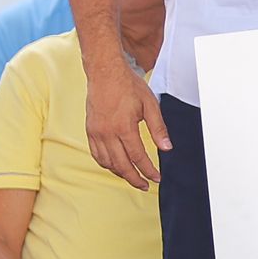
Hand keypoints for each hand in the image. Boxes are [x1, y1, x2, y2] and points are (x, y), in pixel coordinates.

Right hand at [85, 58, 167, 190]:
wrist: (105, 73)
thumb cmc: (128, 86)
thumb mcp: (150, 105)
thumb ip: (159, 128)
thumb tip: (167, 148)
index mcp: (124, 127)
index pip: (138, 157)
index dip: (148, 170)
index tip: (157, 178)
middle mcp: (107, 133)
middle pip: (121, 165)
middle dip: (135, 178)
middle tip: (146, 185)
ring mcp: (96, 133)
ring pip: (107, 163)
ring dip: (121, 173)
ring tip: (133, 177)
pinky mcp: (90, 131)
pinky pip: (97, 155)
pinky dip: (107, 164)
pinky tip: (116, 166)